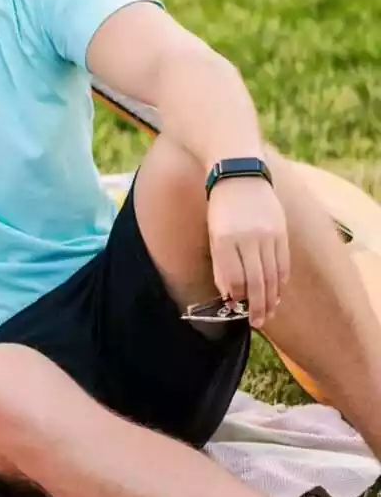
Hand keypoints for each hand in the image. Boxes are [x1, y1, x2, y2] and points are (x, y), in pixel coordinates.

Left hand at [207, 176, 290, 327]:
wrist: (239, 174)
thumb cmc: (221, 208)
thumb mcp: (212, 234)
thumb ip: (221, 263)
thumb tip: (228, 292)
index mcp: (225, 239)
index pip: (233, 278)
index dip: (236, 296)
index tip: (235, 307)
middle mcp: (248, 238)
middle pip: (256, 281)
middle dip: (256, 306)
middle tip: (257, 322)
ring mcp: (268, 235)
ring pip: (272, 275)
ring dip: (272, 298)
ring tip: (268, 313)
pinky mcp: (282, 232)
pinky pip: (283, 263)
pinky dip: (281, 281)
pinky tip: (278, 292)